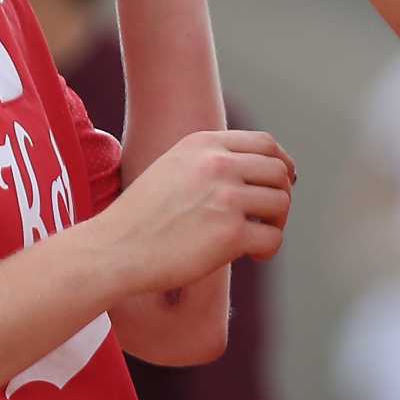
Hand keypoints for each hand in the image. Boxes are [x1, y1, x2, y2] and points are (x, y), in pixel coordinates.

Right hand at [98, 129, 294, 295]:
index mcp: (203, 144)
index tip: (285, 183)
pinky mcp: (230, 233)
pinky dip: (269, 249)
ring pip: (281, 203)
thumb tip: (253, 170)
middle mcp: (218, 164)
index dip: (282, 165)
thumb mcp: (171, 169)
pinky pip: (273, 238)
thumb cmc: (140, 218)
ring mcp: (226, 197)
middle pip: (279, 172)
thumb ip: (208, 162)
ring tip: (258, 238)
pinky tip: (253, 255)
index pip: (265, 144)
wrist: (115, 249)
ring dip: (277, 223)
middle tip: (268, 219)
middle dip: (282, 196)